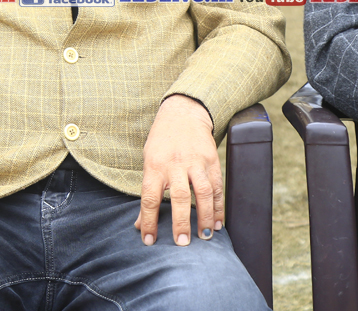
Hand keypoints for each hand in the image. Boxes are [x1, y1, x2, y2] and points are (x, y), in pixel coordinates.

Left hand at [135, 94, 220, 246]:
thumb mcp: (148, 161)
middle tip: (182, 243)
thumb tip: (139, 224)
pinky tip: (218, 222)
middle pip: (179, 197)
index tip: (149, 241)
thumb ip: (146, 192)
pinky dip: (218, 206)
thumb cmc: (162, 141)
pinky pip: (217, 187)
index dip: (148, 221)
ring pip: (203, 192)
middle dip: (181, 222)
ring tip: (205, 236)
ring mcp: (196, 161)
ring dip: (205, 216)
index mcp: (155, 166)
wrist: (183, 113)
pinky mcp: (211, 160)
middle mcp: (176, 164)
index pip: (149, 198)